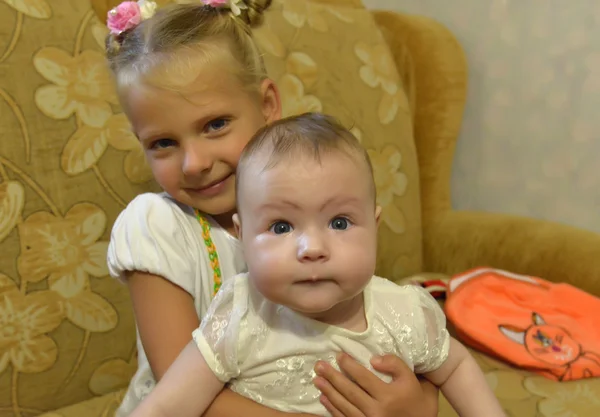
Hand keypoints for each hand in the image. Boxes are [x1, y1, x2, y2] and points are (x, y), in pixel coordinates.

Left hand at [313, 353, 438, 416]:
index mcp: (389, 395)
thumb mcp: (412, 379)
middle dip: (332, 378)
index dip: (349, 365)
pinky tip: (324, 399)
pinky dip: (332, 409)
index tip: (338, 355)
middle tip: (319, 366)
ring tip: (317, 380)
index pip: (363, 378)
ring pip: (345, 406)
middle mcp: (378, 410)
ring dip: (329, 392)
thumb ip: (396, 365)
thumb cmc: (417, 400)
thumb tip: (373, 359)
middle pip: (350, 391)